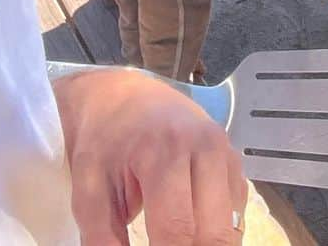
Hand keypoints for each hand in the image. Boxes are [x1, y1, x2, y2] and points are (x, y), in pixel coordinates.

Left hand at [53, 66, 246, 244]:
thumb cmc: (103, 143)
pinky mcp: (234, 158)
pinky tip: (192, 234)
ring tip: (175, 242)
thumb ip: (104, 241)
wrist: (123, 96)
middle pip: (214, 234)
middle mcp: (205, 147)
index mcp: (164, 153)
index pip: (177, 233)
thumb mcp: (89, 193)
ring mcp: (225, 151)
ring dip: (207, 244)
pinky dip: (217, 233)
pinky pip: (237, 212)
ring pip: (232, 227)